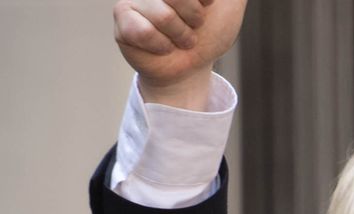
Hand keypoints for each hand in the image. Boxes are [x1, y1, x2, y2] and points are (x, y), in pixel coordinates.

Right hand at [113, 0, 246, 109]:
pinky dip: (159, 45)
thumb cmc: (211, 33)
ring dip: (179, 36)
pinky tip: (162, 47)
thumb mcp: (231, 1)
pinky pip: (141, 30)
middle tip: (192, 28)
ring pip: (162, 15)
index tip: (208, 6)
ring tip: (179, 40)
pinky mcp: (122, 20)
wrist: (196, 67)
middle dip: (193, 18)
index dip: (204, 2)